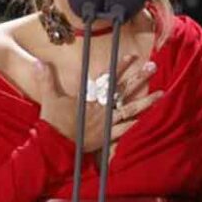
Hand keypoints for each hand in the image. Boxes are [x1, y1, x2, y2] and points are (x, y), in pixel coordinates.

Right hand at [35, 54, 162, 154]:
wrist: (55, 145)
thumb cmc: (53, 121)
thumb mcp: (49, 98)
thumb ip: (47, 79)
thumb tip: (40, 62)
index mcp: (90, 96)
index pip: (108, 78)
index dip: (120, 66)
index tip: (132, 56)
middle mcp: (102, 107)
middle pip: (124, 89)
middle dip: (139, 77)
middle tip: (153, 66)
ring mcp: (106, 122)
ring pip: (130, 108)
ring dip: (146, 100)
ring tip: (161, 93)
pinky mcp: (108, 136)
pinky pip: (126, 129)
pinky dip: (137, 124)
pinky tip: (148, 118)